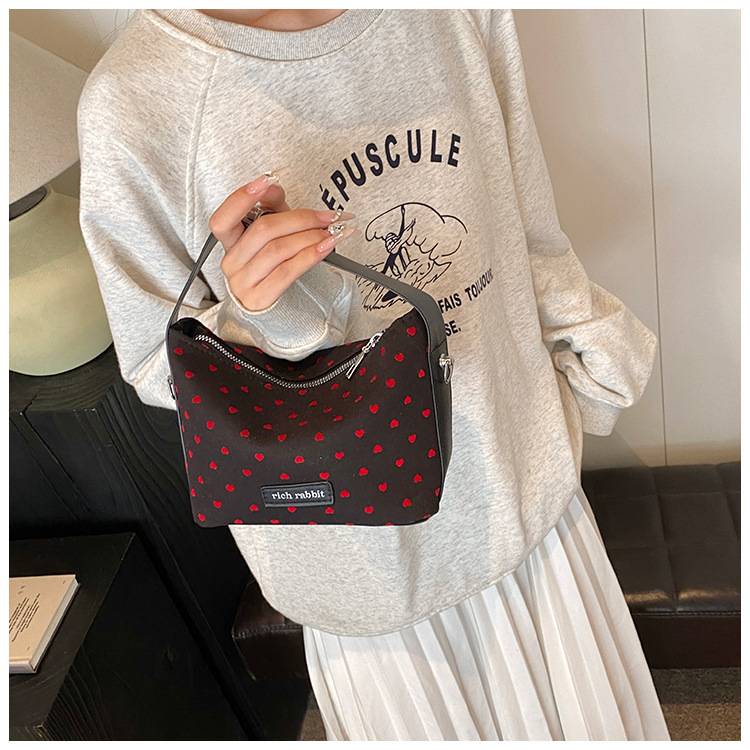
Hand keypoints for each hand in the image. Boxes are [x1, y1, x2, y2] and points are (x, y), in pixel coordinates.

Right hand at [210, 168, 357, 311]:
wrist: (281, 309)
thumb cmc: (276, 268)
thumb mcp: (275, 234)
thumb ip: (272, 207)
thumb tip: (272, 184)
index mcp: (230, 243)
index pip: (222, 219)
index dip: (241, 199)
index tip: (266, 180)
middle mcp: (232, 263)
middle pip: (264, 230)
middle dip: (300, 218)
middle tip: (327, 216)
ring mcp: (243, 283)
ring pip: (278, 249)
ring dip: (311, 237)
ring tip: (331, 232)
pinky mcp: (260, 298)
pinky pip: (287, 271)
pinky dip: (310, 255)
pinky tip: (326, 247)